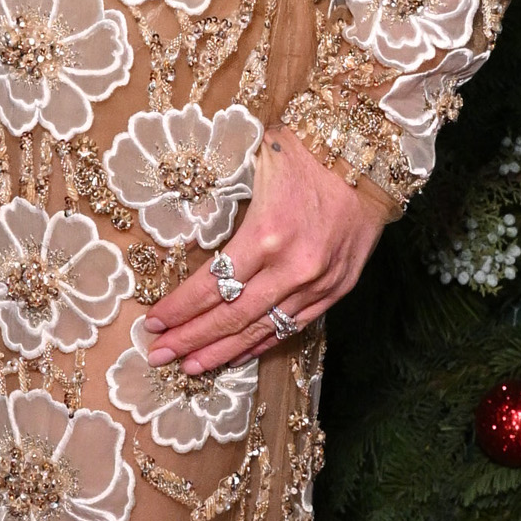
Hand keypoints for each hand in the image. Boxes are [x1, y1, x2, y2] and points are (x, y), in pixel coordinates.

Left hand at [139, 127, 387, 375]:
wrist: (367, 156)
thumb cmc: (305, 153)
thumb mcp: (254, 169)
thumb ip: (225, 207)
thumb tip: (190, 238)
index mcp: (266, 235)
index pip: (211, 286)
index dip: (179, 309)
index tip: (153, 323)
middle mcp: (292, 268)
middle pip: (231, 317)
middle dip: (191, 340)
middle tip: (159, 356)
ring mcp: (317, 283)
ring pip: (261, 329)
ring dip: (222, 351)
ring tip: (191, 367)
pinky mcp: (337, 289)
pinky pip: (292, 326)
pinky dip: (262, 343)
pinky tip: (237, 354)